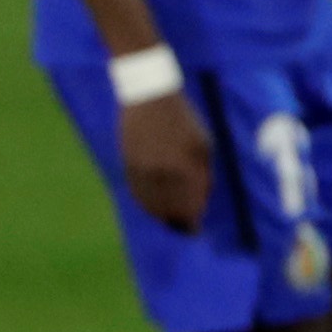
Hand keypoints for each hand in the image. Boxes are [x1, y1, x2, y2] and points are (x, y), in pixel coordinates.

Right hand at [118, 91, 212, 233]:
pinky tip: (153, 205)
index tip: (196, 231)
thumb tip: (200, 201)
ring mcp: (143, 173)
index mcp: (187, 168)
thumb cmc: (184, 121)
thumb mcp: (203, 145)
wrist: (149, 99)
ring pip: (151, 207)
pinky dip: (147, 204)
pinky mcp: (128, 169)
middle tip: (185, 228)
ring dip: (162, 216)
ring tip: (170, 218)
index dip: (193, 224)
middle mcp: (163, 175)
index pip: (190, 209)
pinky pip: (138, 195)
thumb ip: (203, 175)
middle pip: (170, 212)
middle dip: (179, 223)